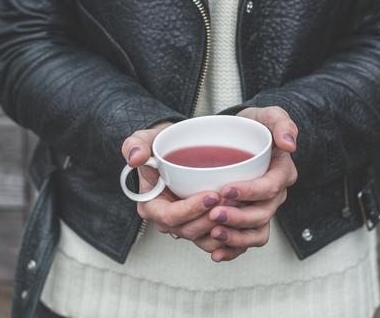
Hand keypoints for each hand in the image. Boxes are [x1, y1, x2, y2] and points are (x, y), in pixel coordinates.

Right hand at [122, 122, 227, 258]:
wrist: (176, 149)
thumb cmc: (160, 146)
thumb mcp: (145, 139)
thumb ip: (136, 145)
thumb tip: (135, 158)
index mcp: (150, 206)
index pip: (170, 216)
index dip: (191, 210)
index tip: (211, 195)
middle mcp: (167, 220)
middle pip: (189, 231)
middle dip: (211, 220)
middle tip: (231, 201)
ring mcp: (185, 225)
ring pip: (204, 239)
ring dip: (223, 229)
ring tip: (240, 208)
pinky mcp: (201, 226)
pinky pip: (215, 241)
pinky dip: (230, 237)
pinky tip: (244, 223)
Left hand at [205, 106, 298, 259]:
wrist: (241, 136)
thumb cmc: (254, 126)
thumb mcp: (269, 115)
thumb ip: (282, 122)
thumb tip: (290, 144)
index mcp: (282, 172)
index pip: (269, 187)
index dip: (249, 191)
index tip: (225, 189)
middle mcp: (275, 194)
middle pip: (262, 214)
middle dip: (238, 217)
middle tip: (213, 214)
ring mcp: (263, 208)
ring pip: (256, 232)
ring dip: (236, 238)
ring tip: (213, 234)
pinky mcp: (250, 219)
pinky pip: (247, 240)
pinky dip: (233, 250)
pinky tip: (216, 253)